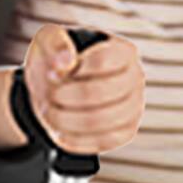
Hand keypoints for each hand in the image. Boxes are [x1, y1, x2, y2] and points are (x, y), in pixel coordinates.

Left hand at [21, 26, 145, 155]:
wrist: (55, 88)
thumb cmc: (56, 59)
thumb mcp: (47, 40)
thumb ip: (55, 43)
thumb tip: (66, 61)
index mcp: (123, 50)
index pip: (103, 60)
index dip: (74, 70)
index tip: (52, 73)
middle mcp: (135, 78)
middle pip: (101, 92)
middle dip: (65, 96)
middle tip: (47, 96)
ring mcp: (134, 106)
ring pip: (102, 120)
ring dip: (66, 119)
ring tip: (48, 113)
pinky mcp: (126, 131)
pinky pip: (104, 142)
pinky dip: (76, 140)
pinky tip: (59, 132)